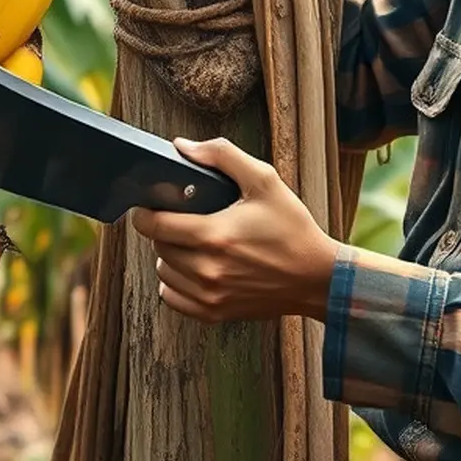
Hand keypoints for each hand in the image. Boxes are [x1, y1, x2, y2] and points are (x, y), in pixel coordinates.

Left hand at [129, 138, 340, 324]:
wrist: (316, 276)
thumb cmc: (293, 228)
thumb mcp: (266, 181)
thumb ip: (223, 156)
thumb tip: (182, 147)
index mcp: (215, 235)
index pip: (155, 226)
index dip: (144, 213)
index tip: (147, 206)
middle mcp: (207, 270)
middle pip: (158, 247)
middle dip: (166, 231)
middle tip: (187, 220)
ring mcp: (209, 295)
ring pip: (163, 272)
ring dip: (171, 256)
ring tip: (196, 244)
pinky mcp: (213, 312)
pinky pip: (172, 297)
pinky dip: (177, 282)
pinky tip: (199, 267)